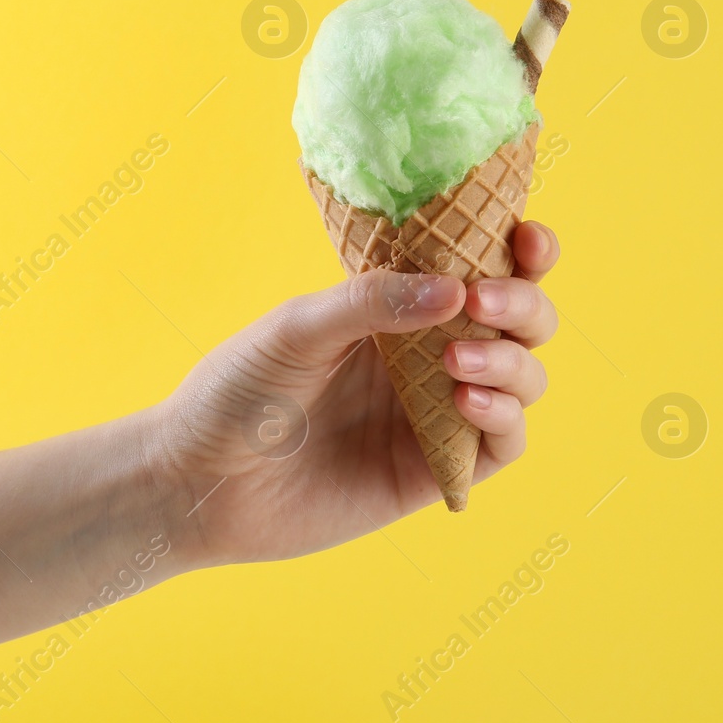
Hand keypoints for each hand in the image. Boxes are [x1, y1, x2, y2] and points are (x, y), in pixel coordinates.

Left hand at [154, 221, 560, 565]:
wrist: (198, 484)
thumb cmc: (236, 393)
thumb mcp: (296, 328)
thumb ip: (371, 302)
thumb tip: (455, 290)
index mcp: (397, 307)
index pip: (479, 267)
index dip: (520, 251)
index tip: (525, 238)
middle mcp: (427, 355)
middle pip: (519, 320)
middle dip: (523, 304)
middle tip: (482, 303)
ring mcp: (435, 413)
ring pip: (523, 378)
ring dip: (512, 361)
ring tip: (459, 362)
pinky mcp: (435, 470)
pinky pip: (504, 443)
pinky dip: (504, 416)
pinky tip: (466, 402)